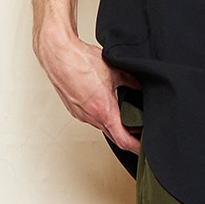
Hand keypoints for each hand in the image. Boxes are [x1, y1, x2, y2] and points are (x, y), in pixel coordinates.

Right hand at [35, 25, 139, 153]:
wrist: (59, 54)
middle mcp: (90, 117)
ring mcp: (81, 114)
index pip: (123, 140)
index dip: (137, 147)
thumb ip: (132, 82)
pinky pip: (91, 118)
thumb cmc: (81, 61)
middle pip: (114, 136)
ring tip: (126, 117)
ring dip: (114, 125)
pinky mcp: (74, 109)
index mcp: (103, 111)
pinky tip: (106, 105)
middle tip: (141, 132)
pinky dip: (102, 116)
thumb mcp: (115, 71)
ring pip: (102, 126)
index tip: (145, 149)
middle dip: (128, 136)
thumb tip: (142, 87)